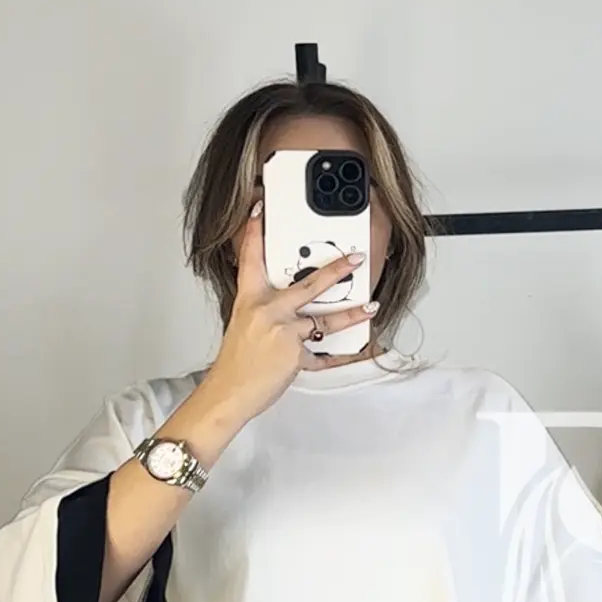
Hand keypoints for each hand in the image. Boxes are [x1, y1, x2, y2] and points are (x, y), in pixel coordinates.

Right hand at [198, 201, 378, 423]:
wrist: (230, 391)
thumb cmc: (237, 362)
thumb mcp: (245, 324)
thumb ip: (266, 310)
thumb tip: (289, 305)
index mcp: (250, 299)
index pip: (250, 258)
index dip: (254, 232)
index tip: (260, 210)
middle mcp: (267, 311)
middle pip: (307, 285)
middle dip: (335, 271)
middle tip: (354, 259)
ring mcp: (283, 332)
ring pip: (325, 321)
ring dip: (352, 314)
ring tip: (371, 307)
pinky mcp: (295, 355)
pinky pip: (323, 356)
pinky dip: (336, 357)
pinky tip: (353, 353)